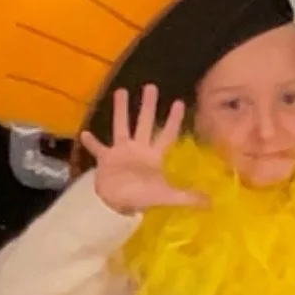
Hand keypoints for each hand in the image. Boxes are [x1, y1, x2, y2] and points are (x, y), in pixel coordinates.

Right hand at [81, 86, 205, 215]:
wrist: (119, 208)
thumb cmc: (143, 199)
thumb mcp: (166, 197)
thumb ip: (187, 197)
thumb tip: (211, 202)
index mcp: (154, 155)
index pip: (166, 134)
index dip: (173, 120)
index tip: (179, 102)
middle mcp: (138, 149)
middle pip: (144, 123)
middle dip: (148, 106)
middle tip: (151, 86)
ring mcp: (121, 152)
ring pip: (121, 126)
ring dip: (120, 110)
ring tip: (121, 91)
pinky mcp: (106, 159)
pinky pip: (98, 148)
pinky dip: (91, 142)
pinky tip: (84, 132)